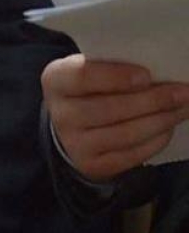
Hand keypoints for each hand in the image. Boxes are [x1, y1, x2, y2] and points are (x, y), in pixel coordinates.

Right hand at [43, 54, 188, 180]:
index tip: (147, 75)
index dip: (115, 77)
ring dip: (160, 120)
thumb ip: (111, 66)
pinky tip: (169, 126)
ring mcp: (75, 144)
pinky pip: (131, 155)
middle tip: (182, 92)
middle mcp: (60, 114)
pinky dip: (156, 140)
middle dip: (152, 101)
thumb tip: (157, 69)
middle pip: (109, 109)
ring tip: (182, 108)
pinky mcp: (92, 165)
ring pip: (125, 134)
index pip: (82, 76)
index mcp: (55, 80)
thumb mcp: (88, 69)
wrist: (70, 125)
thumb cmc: (88, 88)